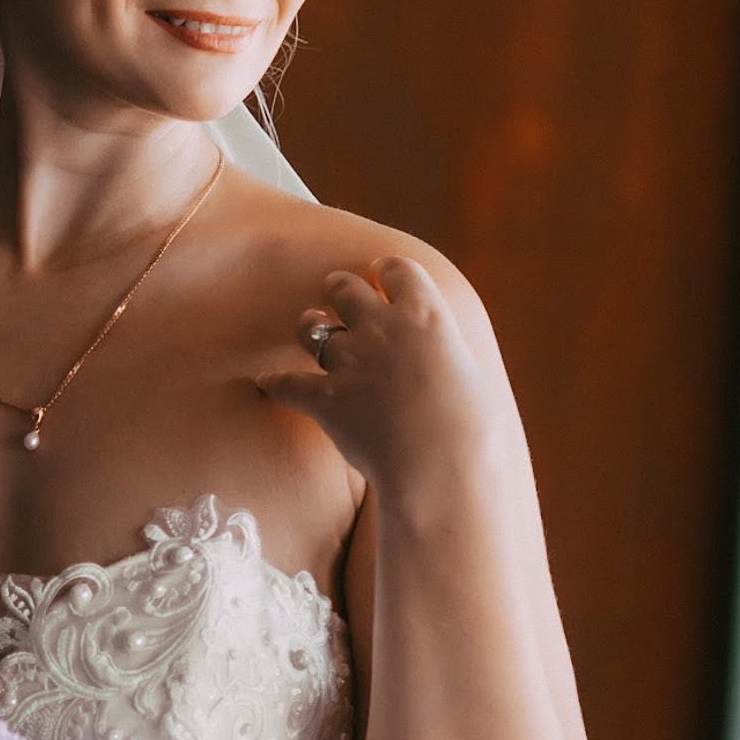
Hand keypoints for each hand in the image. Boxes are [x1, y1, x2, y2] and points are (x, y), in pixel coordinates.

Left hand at [257, 253, 500, 513]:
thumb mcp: (472, 375)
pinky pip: (286, 383)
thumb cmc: (471, 430)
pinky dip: (276, 384)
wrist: (443, 469)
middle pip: (344, 287)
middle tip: (337, 294)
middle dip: (339, 289)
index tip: (378, 272)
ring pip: (310, 327)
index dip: (385, 269)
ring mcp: (351, 361)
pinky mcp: (326, 398)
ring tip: (310, 333)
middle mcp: (384, 328)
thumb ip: (445, 353)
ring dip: (309, 328)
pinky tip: (266, 383)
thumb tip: (437, 352)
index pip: (397, 269)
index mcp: (426, 316)